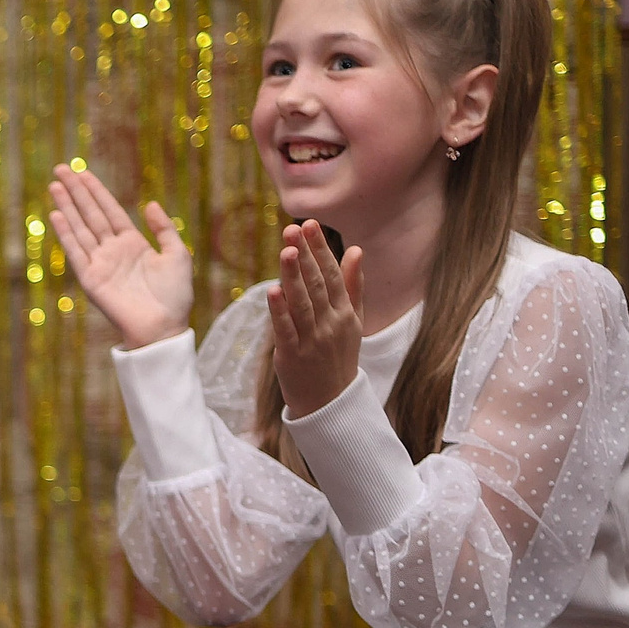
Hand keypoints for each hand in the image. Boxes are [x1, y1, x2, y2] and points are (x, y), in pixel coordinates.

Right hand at [47, 166, 194, 349]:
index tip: (83, 173)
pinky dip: (66, 234)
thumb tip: (149, 204)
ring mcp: (100, 264)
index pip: (110, 211)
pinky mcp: (91, 279)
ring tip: (55, 185)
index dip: (96, 191)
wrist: (163, 327)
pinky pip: (76, 252)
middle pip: (90, 214)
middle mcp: (112, 250)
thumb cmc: (175, 296)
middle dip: (76, 192)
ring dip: (67, 206)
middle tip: (61, 169)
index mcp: (132, 243)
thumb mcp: (178, 255)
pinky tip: (57, 215)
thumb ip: (165, 229)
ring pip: (80, 228)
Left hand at [265, 220, 363, 418]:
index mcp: (345, 312)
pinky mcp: (293, 356)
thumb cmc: (339, 356)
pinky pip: (286, 330)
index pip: (333, 274)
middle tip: (293, 228)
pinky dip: (280, 311)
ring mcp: (313, 339)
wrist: (331, 402)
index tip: (310, 225)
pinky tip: (273, 290)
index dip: (320, 249)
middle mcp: (331, 323)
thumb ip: (353, 285)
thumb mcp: (353, 320)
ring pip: (302, 303)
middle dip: (305, 255)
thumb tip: (355, 249)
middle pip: (317, 284)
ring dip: (294, 276)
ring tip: (286, 251)